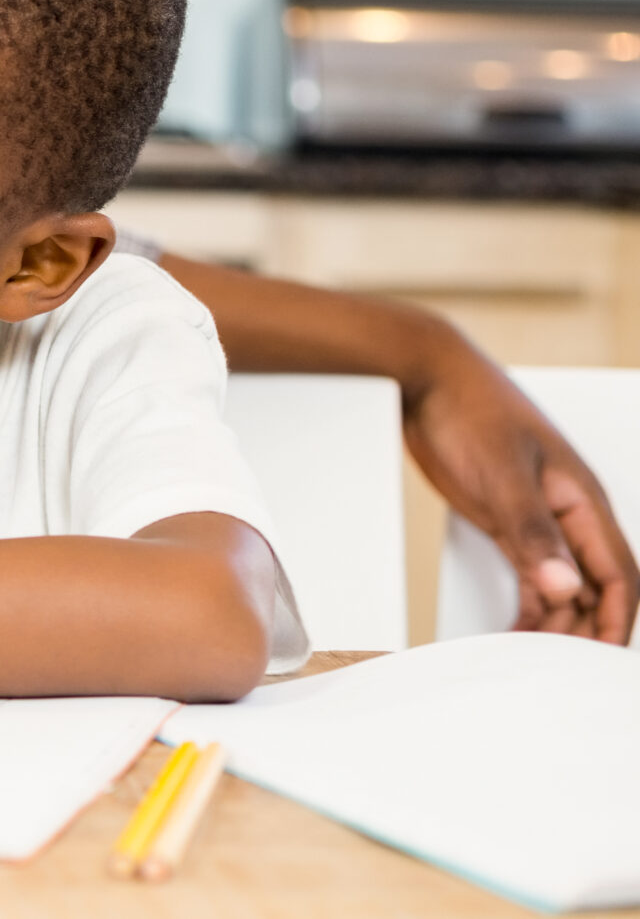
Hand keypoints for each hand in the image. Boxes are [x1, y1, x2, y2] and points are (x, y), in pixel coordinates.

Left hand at [403, 337, 634, 642]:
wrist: (425, 375)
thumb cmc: (470, 411)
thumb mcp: (503, 476)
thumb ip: (533, 533)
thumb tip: (566, 589)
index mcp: (584, 501)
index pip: (618, 575)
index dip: (615, 620)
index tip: (599, 658)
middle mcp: (570, 512)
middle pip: (594, 586)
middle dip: (582, 628)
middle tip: (554, 667)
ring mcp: (539, 514)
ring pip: (563, 581)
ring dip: (555, 618)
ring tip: (530, 655)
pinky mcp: (506, 515)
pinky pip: (531, 568)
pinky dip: (529, 600)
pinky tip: (515, 627)